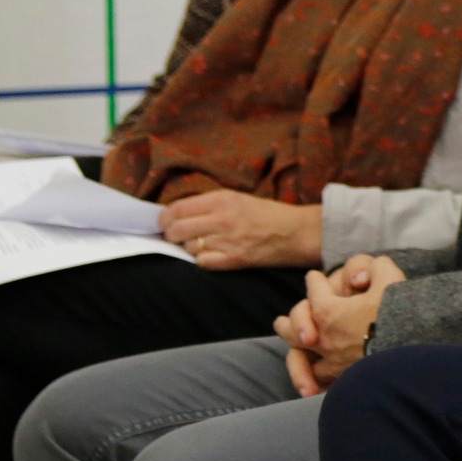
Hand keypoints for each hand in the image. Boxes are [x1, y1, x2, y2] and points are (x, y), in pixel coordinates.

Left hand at [160, 190, 323, 269]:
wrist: (297, 232)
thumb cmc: (267, 214)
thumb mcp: (238, 198)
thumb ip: (210, 204)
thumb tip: (177, 213)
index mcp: (223, 198)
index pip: (177, 208)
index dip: (164, 217)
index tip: (164, 222)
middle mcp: (222, 218)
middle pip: (176, 229)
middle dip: (170, 234)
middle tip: (175, 236)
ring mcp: (227, 240)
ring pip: (187, 247)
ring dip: (189, 247)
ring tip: (202, 243)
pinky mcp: (234, 260)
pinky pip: (202, 263)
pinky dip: (202, 260)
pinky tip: (212, 254)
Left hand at [273, 254, 403, 395]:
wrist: (412, 352)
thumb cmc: (398, 312)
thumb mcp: (389, 278)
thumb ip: (375, 268)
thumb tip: (362, 275)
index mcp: (328, 311)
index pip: (314, 290)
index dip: (316, 281)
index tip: (314, 278)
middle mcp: (323, 338)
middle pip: (293, 328)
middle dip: (290, 320)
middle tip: (280, 321)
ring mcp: (331, 362)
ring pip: (301, 359)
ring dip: (295, 354)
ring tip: (294, 352)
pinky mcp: (343, 381)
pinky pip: (320, 381)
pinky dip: (314, 379)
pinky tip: (314, 381)